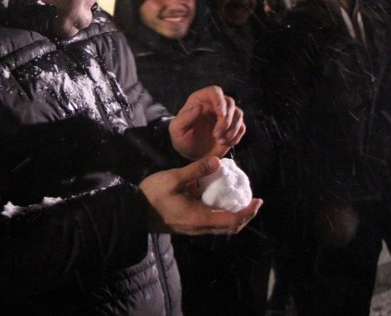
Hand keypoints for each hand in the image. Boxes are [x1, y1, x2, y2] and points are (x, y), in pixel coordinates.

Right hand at [140, 156, 261, 235]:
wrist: (132, 212)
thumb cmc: (151, 195)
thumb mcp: (173, 178)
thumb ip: (196, 170)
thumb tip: (218, 162)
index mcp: (198, 217)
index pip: (232, 220)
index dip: (248, 212)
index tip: (258, 201)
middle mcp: (199, 227)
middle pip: (229, 227)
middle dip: (244, 216)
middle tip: (253, 201)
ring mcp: (192, 229)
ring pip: (220, 227)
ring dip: (233, 216)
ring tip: (238, 200)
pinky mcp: (187, 226)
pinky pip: (210, 224)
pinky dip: (220, 214)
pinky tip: (217, 199)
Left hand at [168, 86, 245, 158]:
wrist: (191, 154)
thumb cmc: (182, 139)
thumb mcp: (177, 129)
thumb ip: (185, 117)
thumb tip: (198, 107)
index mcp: (200, 100)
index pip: (214, 91)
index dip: (220, 100)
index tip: (221, 114)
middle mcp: (214, 105)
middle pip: (229, 103)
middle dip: (226, 120)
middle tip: (216, 135)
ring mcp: (225, 116)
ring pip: (238, 114)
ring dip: (232, 129)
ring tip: (220, 141)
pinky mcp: (232, 127)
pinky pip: (242, 127)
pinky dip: (236, 136)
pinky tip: (226, 143)